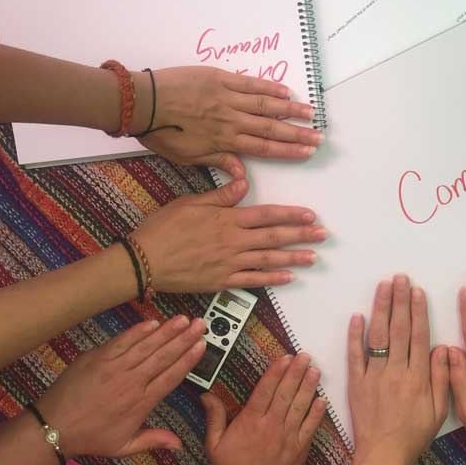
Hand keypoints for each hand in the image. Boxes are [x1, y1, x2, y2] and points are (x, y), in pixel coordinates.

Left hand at [38, 316, 205, 457]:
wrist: (52, 426)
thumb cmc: (89, 437)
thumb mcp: (123, 446)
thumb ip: (153, 440)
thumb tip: (179, 444)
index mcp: (140, 402)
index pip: (171, 376)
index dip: (188, 359)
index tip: (202, 345)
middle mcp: (131, 382)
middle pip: (163, 356)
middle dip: (184, 338)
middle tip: (199, 324)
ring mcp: (114, 367)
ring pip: (146, 345)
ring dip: (166, 330)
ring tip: (182, 319)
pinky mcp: (98, 357)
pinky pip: (123, 340)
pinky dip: (138, 331)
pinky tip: (153, 323)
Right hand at [131, 178, 323, 292]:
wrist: (143, 261)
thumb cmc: (163, 229)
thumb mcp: (191, 202)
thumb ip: (221, 194)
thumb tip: (244, 182)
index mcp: (228, 219)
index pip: (267, 215)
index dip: (291, 215)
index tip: (310, 215)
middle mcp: (233, 241)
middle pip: (274, 238)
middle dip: (301, 235)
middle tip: (322, 235)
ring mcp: (229, 264)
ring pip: (268, 260)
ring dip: (293, 258)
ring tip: (313, 257)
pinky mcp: (221, 281)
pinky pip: (253, 281)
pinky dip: (272, 279)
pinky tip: (288, 277)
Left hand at [134, 67, 321, 177]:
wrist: (141, 104)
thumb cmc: (159, 134)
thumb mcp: (187, 157)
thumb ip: (218, 162)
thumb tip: (242, 175)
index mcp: (224, 141)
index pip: (264, 148)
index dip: (289, 151)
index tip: (308, 152)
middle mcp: (232, 120)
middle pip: (272, 128)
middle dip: (298, 133)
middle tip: (319, 136)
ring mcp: (227, 98)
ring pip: (266, 105)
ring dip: (290, 109)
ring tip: (311, 113)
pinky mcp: (220, 78)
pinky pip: (250, 83)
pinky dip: (269, 86)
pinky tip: (285, 90)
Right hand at [201, 353, 326, 464]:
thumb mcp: (215, 443)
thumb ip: (214, 416)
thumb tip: (206, 395)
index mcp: (251, 422)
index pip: (265, 390)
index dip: (276, 372)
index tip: (284, 357)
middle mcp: (271, 426)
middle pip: (286, 393)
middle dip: (296, 372)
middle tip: (304, 356)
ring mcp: (287, 438)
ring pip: (300, 407)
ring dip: (309, 387)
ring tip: (315, 370)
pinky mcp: (298, 449)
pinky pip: (310, 428)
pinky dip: (317, 413)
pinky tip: (322, 399)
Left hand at [346, 275, 448, 464]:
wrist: (384, 455)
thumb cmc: (415, 435)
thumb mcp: (439, 410)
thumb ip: (442, 377)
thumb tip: (443, 347)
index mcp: (417, 376)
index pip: (418, 335)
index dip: (418, 310)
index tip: (417, 290)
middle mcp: (395, 370)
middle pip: (398, 329)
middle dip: (400, 300)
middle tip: (400, 278)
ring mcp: (373, 375)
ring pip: (377, 336)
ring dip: (380, 308)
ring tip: (383, 286)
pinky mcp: (356, 383)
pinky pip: (354, 355)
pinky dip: (354, 335)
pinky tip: (357, 316)